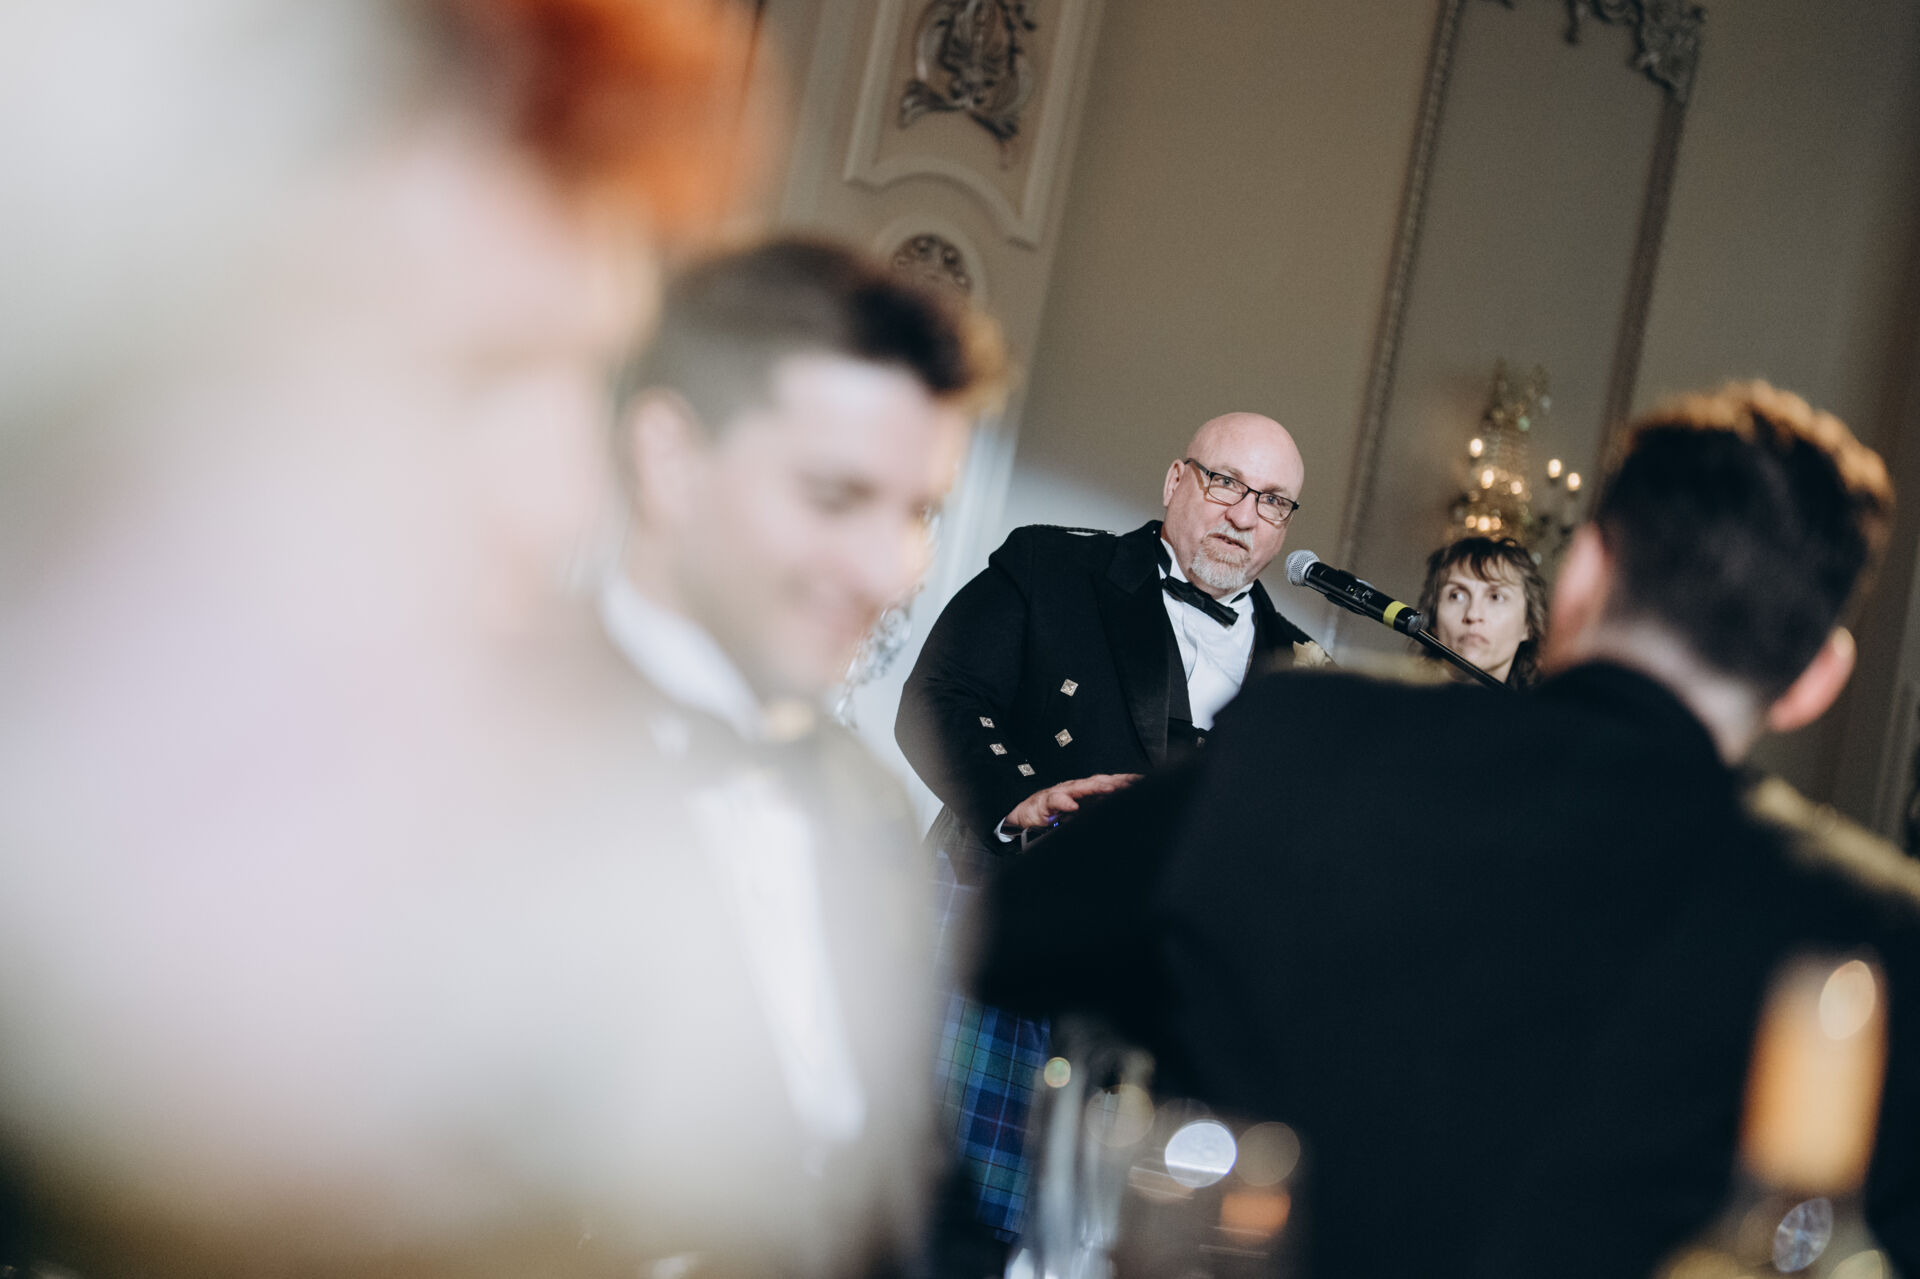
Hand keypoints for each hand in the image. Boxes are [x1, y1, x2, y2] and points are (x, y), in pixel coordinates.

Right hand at [1004, 773, 1142, 829]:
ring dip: (1094, 788)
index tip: (1144, 782)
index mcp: (1087, 791)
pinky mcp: (1046, 803)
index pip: (1110, 783)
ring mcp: (1061, 793)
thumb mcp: (1082, 812)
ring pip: (1079, 788)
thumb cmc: (1057, 813)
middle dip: (1116, 782)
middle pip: (1098, 782)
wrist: (1028, 813)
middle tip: (1132, 784)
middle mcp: (1076, 788)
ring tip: (1108, 789)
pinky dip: (1064, 802)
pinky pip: (1055, 801)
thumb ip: (1099, 809)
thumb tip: (1123, 810)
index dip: (1126, 782)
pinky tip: (1072, 806)